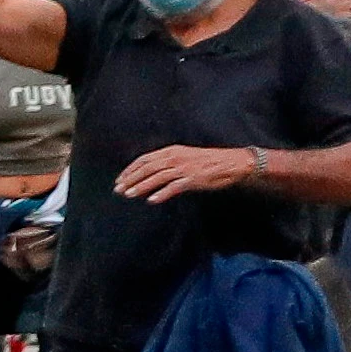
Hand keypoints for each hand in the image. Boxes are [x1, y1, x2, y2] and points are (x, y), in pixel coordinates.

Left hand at [115, 143, 255, 201]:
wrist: (231, 162)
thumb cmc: (207, 162)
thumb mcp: (184, 157)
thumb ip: (166, 164)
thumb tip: (147, 175)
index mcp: (172, 151)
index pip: (145, 159)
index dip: (130, 170)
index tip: (119, 180)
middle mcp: (176, 158)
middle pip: (147, 168)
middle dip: (131, 179)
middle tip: (118, 190)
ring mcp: (184, 168)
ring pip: (157, 177)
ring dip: (141, 186)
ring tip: (129, 195)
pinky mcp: (193, 179)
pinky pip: (174, 187)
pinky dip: (162, 194)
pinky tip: (152, 200)